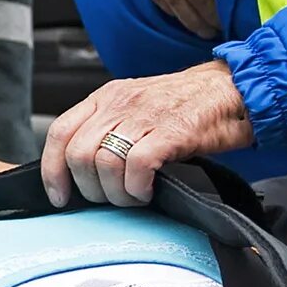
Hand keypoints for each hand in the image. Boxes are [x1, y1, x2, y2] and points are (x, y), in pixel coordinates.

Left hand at [41, 62, 253, 206]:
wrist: (233, 89)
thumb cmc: (187, 104)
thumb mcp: (136, 108)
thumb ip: (107, 129)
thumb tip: (81, 171)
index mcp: (106, 97)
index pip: (59, 132)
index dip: (52, 170)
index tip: (60, 196)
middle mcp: (119, 103)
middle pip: (78, 154)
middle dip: (90, 189)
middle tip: (111, 198)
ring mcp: (145, 116)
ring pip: (104, 163)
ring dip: (117, 193)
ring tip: (134, 195)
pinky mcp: (172, 131)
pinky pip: (137, 167)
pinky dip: (138, 188)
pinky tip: (149, 190)